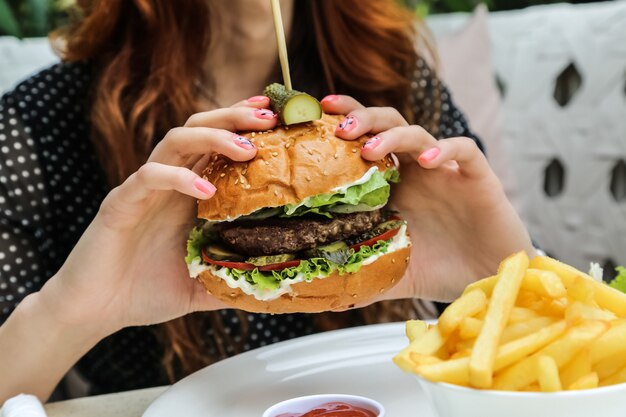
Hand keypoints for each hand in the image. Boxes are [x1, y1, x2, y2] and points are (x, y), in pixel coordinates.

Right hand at [39, 97, 277, 333]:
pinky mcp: (120, 204)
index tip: (278, 117)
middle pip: (200, 129)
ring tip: (245, 149)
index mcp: (188, 194)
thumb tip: (276, 285)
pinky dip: (177, 178)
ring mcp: (143, 190)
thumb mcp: (204, 285)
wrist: (96, 311)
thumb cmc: (148, 291)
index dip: (245, 127)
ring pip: (175, 141)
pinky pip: (148, 178)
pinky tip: (205, 192)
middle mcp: (169, 184)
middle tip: (269, 117)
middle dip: (235, 118)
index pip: (218, 146)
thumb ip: (236, 277)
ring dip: (213, 138)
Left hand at [322, 96, 534, 300]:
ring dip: (394, 135)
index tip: (317, 114)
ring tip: (372, 149)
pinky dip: (446, 149)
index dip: (344, 122)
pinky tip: (429, 162)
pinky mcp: (477, 178)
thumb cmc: (440, 271)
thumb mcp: (393, 273)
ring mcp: (445, 171)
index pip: (365, 140)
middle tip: (340, 129)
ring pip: (418, 133)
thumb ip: (362, 275)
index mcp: (392, 184)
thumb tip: (322, 292)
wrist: (488, 281)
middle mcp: (415, 171)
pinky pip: (464, 151)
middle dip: (363, 118)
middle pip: (387, 124)